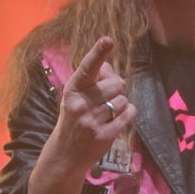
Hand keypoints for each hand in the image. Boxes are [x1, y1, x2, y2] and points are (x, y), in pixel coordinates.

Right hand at [55, 36, 135, 169]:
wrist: (66, 154)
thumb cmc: (74, 118)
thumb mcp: (76, 96)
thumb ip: (92, 80)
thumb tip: (109, 66)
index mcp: (72, 90)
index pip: (87, 68)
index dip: (98, 53)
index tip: (107, 40)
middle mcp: (81, 104)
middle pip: (116, 84)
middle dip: (116, 88)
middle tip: (106, 98)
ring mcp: (92, 121)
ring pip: (123, 100)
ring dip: (120, 104)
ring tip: (108, 112)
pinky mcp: (105, 135)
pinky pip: (128, 114)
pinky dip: (127, 113)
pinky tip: (117, 118)